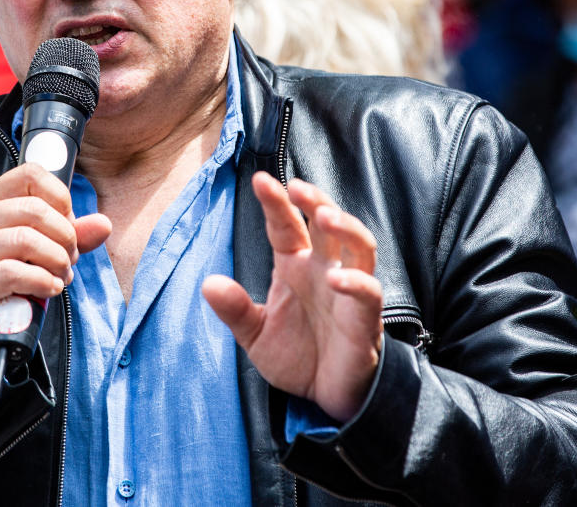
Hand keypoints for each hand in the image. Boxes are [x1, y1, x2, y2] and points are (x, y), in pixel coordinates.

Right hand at [0, 163, 110, 358]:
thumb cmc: (4, 276)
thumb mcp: (36, 248)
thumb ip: (69, 233)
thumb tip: (104, 224)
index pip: (29, 174)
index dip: (60, 197)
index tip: (68, 223)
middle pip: (33, 209)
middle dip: (65, 235)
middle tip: (71, 258)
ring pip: (25, 240)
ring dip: (57, 260)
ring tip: (62, 275)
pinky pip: (14, 273)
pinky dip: (43, 281)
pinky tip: (49, 288)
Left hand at [202, 171, 382, 421]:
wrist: (326, 396)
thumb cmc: (296, 356)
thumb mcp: (255, 334)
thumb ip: (235, 310)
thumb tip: (208, 283)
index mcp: (294, 266)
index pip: (285, 225)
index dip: (275, 202)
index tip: (260, 180)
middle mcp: (323, 269)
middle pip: (327, 223)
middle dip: (315, 201)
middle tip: (297, 187)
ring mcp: (347, 290)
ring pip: (359, 245)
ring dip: (345, 227)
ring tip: (324, 217)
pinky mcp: (365, 317)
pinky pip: (368, 292)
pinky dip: (356, 283)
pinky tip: (337, 280)